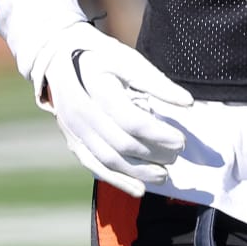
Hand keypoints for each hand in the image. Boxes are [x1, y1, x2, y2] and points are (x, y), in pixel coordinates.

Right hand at [36, 23, 192, 197]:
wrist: (58, 58)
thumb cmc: (100, 57)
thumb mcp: (128, 59)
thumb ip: (157, 82)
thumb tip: (188, 103)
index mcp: (96, 87)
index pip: (131, 120)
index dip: (159, 134)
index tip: (181, 139)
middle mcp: (80, 111)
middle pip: (121, 143)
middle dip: (153, 153)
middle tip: (177, 153)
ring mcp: (73, 130)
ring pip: (108, 160)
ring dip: (139, 172)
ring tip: (165, 175)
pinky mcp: (73, 141)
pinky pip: (95, 167)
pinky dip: (118, 181)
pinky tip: (140, 189)